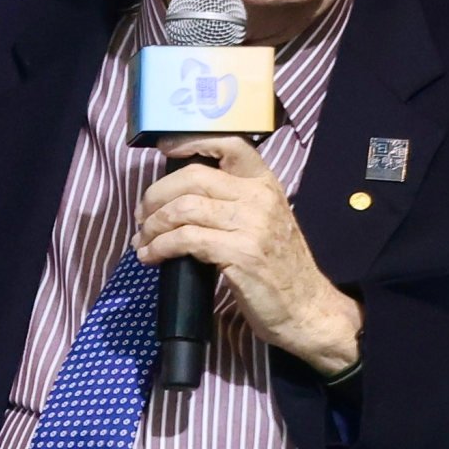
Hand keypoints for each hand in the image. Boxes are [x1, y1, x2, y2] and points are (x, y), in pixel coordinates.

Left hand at [136, 139, 361, 376]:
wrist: (307, 307)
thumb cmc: (277, 267)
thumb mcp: (262, 223)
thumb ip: (231, 202)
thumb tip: (179, 196)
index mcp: (265, 184)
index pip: (230, 145)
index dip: (192, 141)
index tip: (165, 149)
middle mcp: (259, 197)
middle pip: (193, 177)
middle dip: (156, 195)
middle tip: (142, 217)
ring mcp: (252, 224)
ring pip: (183, 208)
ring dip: (152, 225)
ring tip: (143, 241)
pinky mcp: (240, 252)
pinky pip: (185, 239)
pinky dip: (159, 246)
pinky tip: (151, 256)